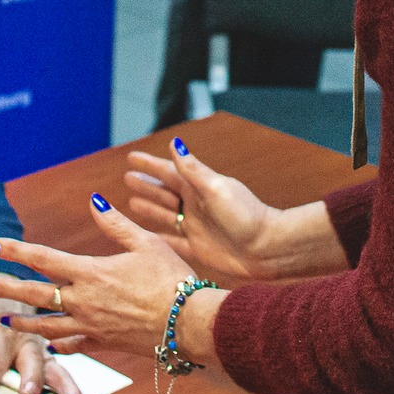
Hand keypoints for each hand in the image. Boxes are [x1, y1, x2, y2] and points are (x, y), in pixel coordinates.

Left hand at [0, 193, 226, 363]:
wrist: (190, 324)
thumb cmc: (173, 280)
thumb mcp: (146, 243)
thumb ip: (116, 224)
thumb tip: (94, 201)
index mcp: (91, 272)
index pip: (43, 258)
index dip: (15, 250)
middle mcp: (84, 301)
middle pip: (34, 293)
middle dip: (4, 287)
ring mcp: (91, 326)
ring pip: (46, 325)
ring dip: (22, 322)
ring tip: (3, 320)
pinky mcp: (103, 344)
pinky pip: (73, 345)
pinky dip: (59, 344)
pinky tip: (50, 344)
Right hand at [121, 136, 285, 280]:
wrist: (267, 250)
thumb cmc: (246, 216)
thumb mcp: (217, 189)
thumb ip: (193, 170)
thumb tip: (174, 143)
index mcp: (199, 188)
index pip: (169, 171)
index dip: (149, 165)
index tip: (131, 157)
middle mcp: (196, 205)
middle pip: (164, 192)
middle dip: (146, 185)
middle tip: (127, 178)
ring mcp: (196, 227)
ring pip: (166, 215)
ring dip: (150, 208)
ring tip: (131, 202)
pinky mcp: (199, 247)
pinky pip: (173, 241)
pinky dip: (160, 237)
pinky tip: (148, 237)